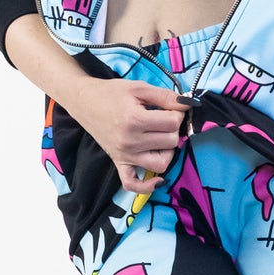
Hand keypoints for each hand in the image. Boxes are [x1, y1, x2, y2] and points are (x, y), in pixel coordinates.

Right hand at [78, 76, 192, 192]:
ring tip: (160, 139)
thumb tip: (189, 104)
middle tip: (163, 120)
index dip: (177, 113)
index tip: (169, 108)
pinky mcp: (118, 163)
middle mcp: (130, 141)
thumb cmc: (112, 93)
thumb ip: (166, 96)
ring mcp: (124, 155)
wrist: (84, 102)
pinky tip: (158, 179)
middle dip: (172, 129)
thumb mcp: (139, 88)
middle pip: (170, 142)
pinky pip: (133, 184)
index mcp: (134, 120)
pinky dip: (147, 186)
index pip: (173, 123)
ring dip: (167, 151)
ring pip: (161, 163)